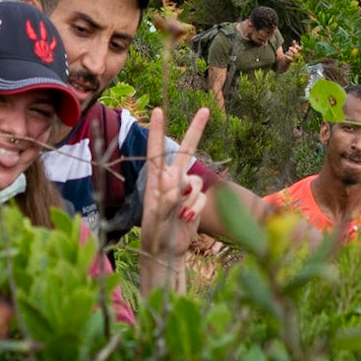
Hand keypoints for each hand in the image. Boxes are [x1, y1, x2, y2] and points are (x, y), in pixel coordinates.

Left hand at [138, 105, 210, 297]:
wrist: (167, 251)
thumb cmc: (154, 233)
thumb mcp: (156, 218)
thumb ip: (167, 200)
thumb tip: (180, 186)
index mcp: (155, 179)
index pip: (156, 151)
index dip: (158, 131)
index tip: (158, 111)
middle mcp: (171, 180)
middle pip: (186, 151)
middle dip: (196, 130)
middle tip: (206, 110)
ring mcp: (185, 190)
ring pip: (196, 182)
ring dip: (190, 199)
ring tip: (178, 216)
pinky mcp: (196, 201)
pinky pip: (202, 198)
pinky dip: (195, 209)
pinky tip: (187, 220)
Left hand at [276, 40, 300, 71]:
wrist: (283, 63)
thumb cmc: (288, 56)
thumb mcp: (291, 50)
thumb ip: (293, 46)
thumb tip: (294, 40)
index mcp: (297, 53)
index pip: (300, 49)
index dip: (298, 47)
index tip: (295, 45)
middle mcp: (296, 57)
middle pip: (297, 52)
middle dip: (293, 50)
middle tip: (289, 48)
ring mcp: (294, 60)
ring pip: (293, 55)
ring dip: (289, 53)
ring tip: (286, 53)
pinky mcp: (290, 63)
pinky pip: (291, 60)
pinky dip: (288, 57)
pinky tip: (285, 56)